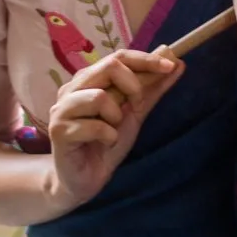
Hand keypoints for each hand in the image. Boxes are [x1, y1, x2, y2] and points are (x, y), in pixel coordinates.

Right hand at [44, 45, 185, 216]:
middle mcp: (72, 89)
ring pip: (100, 97)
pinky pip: (95, 126)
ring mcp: (62, 109)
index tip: (171, 65)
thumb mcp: (135, 114)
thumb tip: (177, 64)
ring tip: (113, 129)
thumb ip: (152, 90)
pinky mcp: (59, 131)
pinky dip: (109, 136)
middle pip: (109, 66)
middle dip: (134, 86)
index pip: (118, 57)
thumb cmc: (106, 142)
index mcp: (89, 80)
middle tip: (136, 105)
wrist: (86, 179)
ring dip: (117, 116)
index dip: (146, 59)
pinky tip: (104, 143)